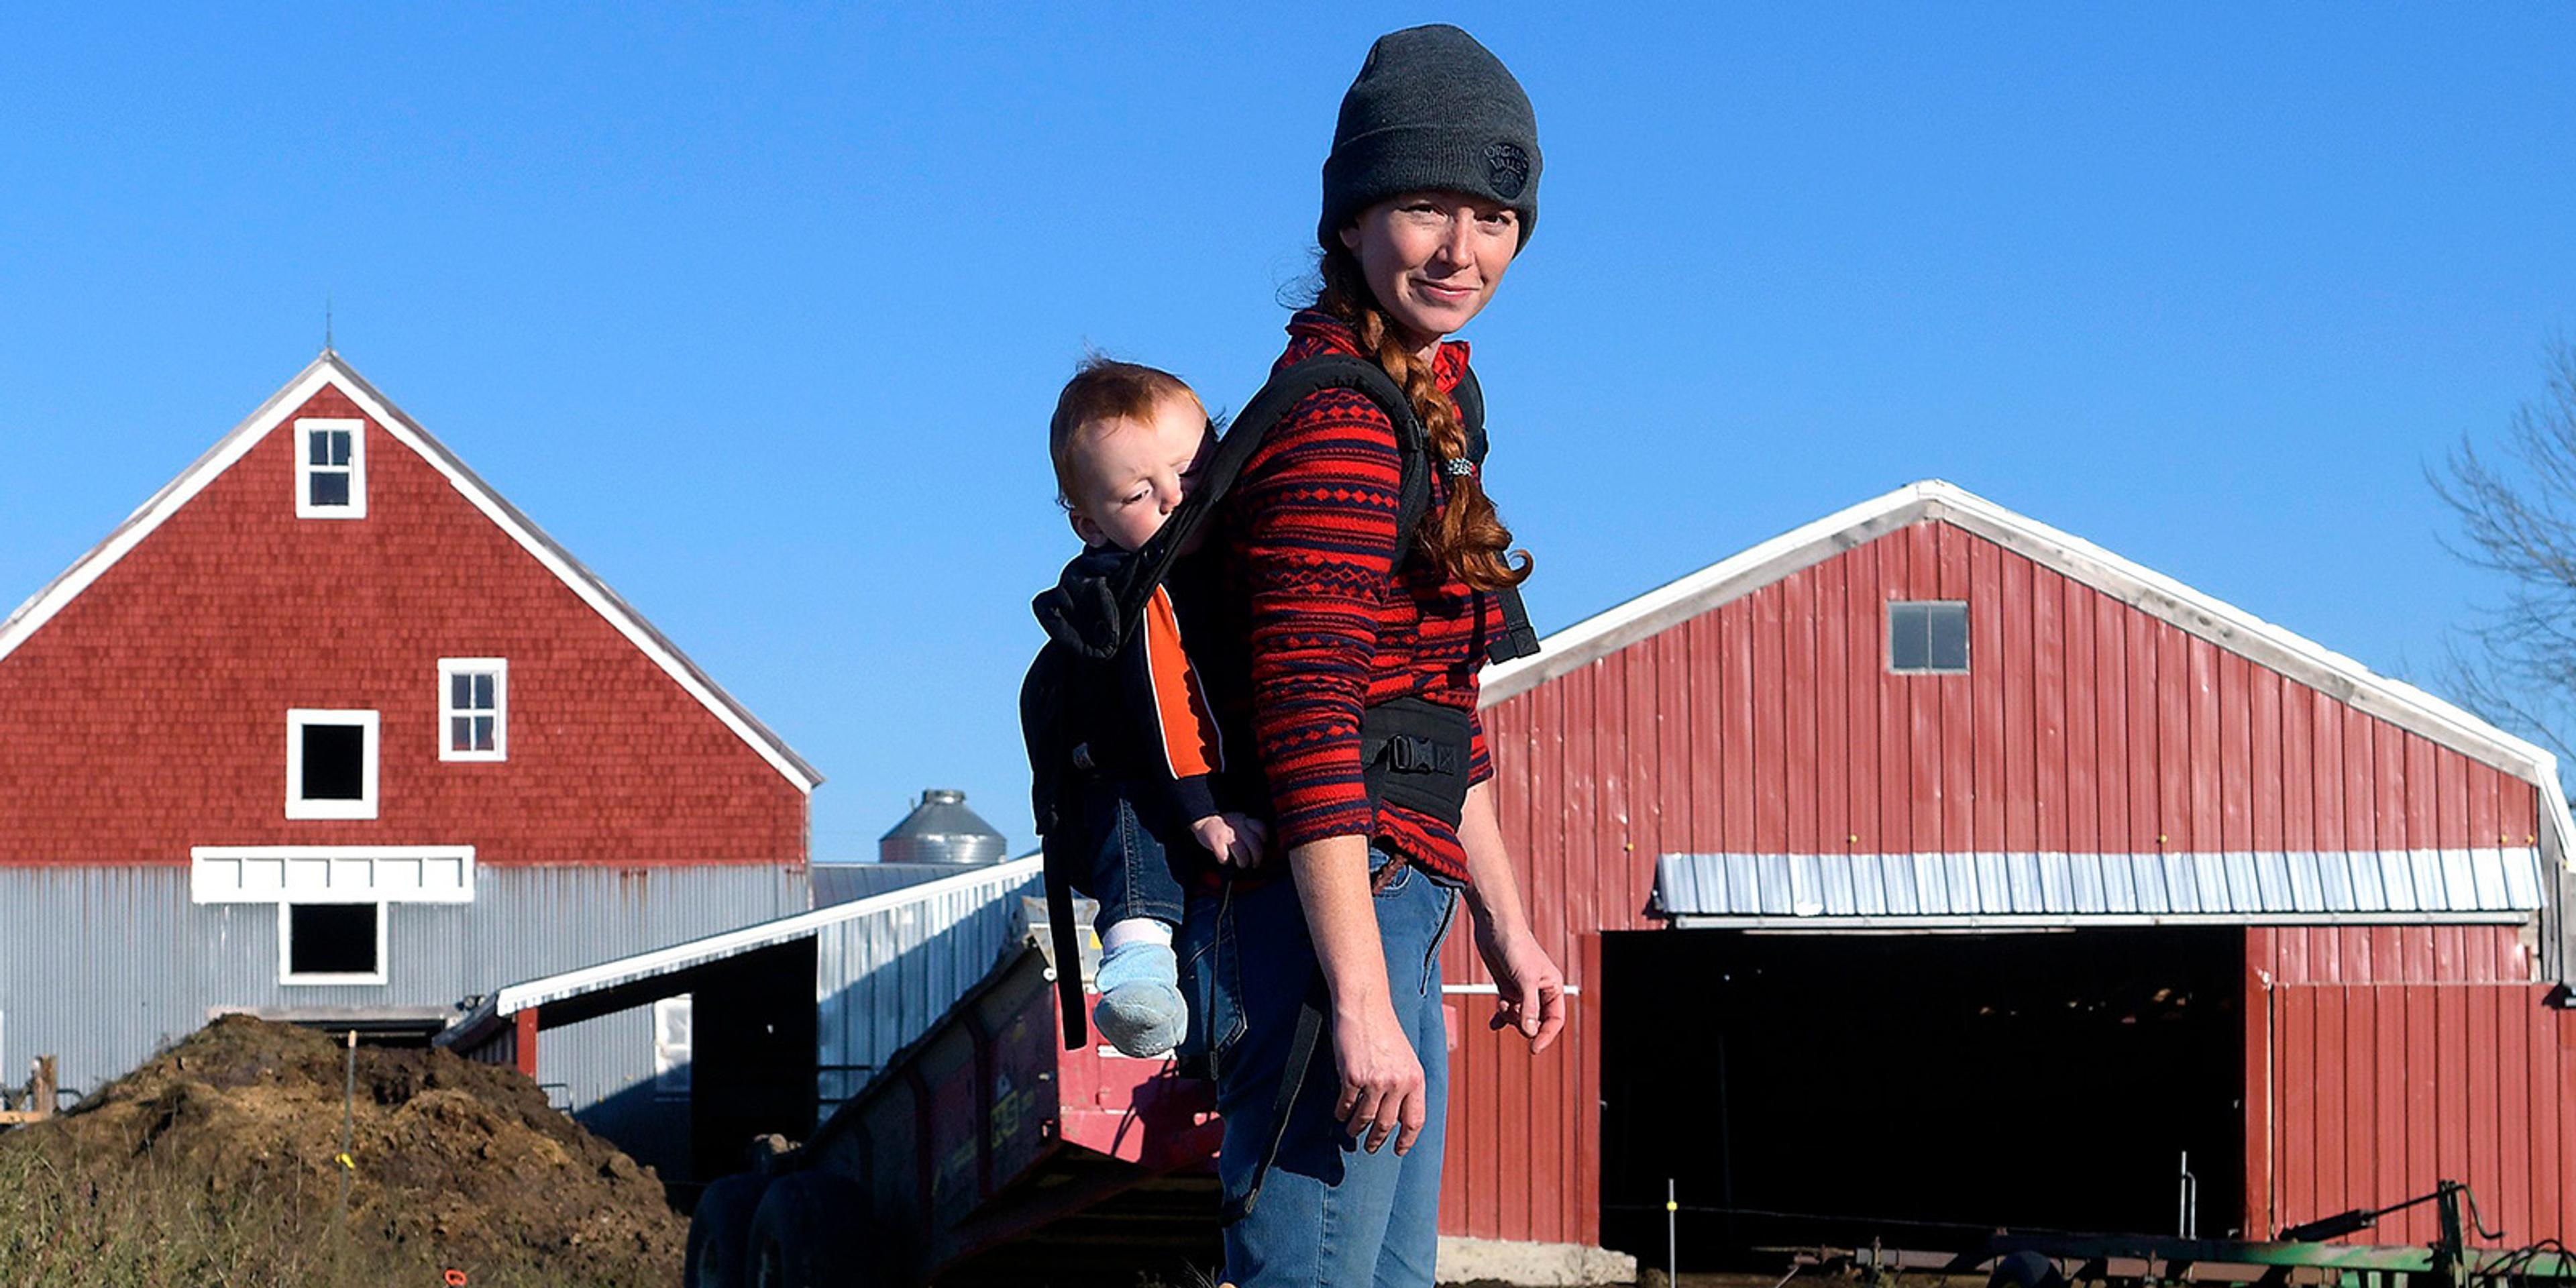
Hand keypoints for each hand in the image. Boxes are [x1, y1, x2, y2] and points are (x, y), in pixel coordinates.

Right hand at [1191, 813, 1269, 868]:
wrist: (1201, 819)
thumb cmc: (1221, 824)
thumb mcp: (1237, 820)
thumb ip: (1247, 829)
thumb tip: (1258, 847)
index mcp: (1243, 820)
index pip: (1261, 828)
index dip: (1263, 839)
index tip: (1262, 845)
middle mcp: (1237, 826)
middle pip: (1254, 844)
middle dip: (1257, 857)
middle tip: (1254, 863)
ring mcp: (1227, 834)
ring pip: (1242, 852)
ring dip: (1243, 861)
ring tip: (1241, 864)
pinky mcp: (1216, 842)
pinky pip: (1225, 856)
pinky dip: (1225, 860)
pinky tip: (1223, 860)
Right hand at [1331, 996, 1427, 1154]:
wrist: (1365, 1006)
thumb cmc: (1385, 1030)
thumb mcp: (1406, 1057)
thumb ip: (1407, 1084)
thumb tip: (1401, 1114)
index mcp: (1416, 1078)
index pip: (1415, 1120)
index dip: (1406, 1140)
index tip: (1398, 1150)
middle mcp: (1398, 1083)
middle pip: (1387, 1124)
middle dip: (1377, 1140)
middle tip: (1370, 1147)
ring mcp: (1375, 1081)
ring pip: (1365, 1119)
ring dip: (1356, 1129)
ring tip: (1352, 1132)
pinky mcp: (1352, 1077)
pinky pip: (1345, 1105)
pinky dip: (1341, 1113)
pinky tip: (1339, 1114)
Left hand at [1472, 915, 1566, 1052]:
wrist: (1495, 926)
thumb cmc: (1515, 947)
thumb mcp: (1524, 980)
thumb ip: (1529, 1007)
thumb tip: (1530, 1033)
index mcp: (1552, 986)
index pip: (1554, 1020)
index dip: (1546, 1035)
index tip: (1533, 1049)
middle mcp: (1539, 990)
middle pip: (1536, 1021)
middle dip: (1522, 1022)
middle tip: (1510, 1010)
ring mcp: (1522, 989)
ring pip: (1519, 1017)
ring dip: (1510, 1016)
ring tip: (1502, 1004)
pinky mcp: (1507, 986)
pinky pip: (1506, 1009)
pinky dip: (1500, 1016)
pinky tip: (1493, 1025)